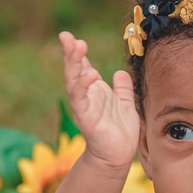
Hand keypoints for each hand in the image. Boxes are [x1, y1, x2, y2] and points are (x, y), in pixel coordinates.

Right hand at [60, 31, 139, 172]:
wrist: (118, 155)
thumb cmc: (120, 132)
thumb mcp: (125, 105)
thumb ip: (122, 89)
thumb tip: (120, 73)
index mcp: (94, 90)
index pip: (83, 67)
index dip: (77, 52)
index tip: (72, 37)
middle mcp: (86, 96)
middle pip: (74, 70)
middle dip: (70, 53)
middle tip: (67, 36)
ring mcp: (84, 106)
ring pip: (73, 81)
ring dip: (73, 64)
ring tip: (77, 46)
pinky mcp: (86, 118)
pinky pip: (80, 100)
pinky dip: (83, 86)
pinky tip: (90, 74)